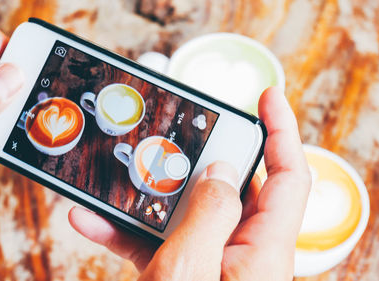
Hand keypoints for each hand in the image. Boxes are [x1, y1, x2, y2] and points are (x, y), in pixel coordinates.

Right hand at [68, 87, 310, 279]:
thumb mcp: (191, 272)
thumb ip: (207, 214)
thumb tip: (218, 171)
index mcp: (262, 251)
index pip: (288, 175)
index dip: (282, 130)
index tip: (265, 96)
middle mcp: (241, 252)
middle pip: (228, 186)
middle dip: (193, 158)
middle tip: (167, 139)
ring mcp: (209, 263)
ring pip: (183, 212)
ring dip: (143, 197)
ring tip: (110, 180)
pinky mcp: (182, 275)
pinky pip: (156, 243)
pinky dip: (125, 232)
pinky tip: (89, 222)